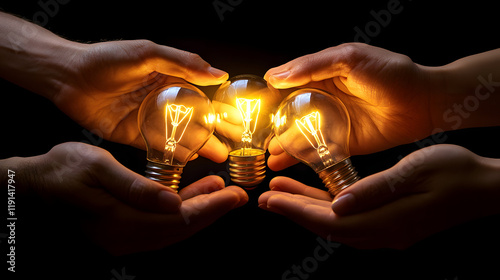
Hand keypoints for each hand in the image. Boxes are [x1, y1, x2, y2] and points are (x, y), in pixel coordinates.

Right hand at [7, 142, 247, 254]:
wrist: (37, 182)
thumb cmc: (64, 168)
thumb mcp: (98, 167)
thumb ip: (136, 187)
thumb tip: (174, 203)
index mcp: (120, 222)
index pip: (178, 220)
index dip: (210, 208)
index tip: (235, 195)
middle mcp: (125, 237)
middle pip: (180, 229)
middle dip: (212, 211)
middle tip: (238, 195)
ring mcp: (124, 237)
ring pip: (173, 228)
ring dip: (199, 210)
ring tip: (221, 190)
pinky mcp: (124, 229)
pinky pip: (161, 224)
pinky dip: (181, 210)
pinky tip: (195, 193)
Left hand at [53, 40, 228, 161]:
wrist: (67, 77)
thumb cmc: (106, 59)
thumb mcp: (147, 54)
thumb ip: (183, 63)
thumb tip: (219, 74)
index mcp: (170, 79)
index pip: (204, 95)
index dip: (222, 107)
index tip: (240, 119)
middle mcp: (164, 101)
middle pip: (197, 118)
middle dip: (218, 130)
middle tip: (236, 143)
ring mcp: (151, 120)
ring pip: (182, 135)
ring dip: (202, 145)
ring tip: (221, 155)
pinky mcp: (135, 136)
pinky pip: (160, 147)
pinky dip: (176, 154)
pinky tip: (192, 158)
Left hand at [258, 144, 499, 248]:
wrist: (484, 186)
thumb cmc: (454, 173)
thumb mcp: (414, 173)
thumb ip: (375, 190)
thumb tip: (337, 206)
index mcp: (388, 222)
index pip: (330, 222)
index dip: (297, 211)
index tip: (271, 200)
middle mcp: (383, 234)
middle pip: (328, 226)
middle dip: (294, 211)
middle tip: (266, 197)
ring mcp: (387, 231)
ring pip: (336, 224)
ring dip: (307, 209)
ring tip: (280, 193)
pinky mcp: (389, 223)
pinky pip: (349, 219)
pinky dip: (327, 207)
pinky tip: (313, 194)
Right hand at [264, 43, 440, 169]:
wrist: (424, 102)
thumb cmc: (391, 73)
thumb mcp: (349, 58)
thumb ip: (313, 65)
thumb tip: (275, 76)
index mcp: (321, 75)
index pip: (286, 86)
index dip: (268, 98)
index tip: (251, 111)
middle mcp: (322, 100)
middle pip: (288, 114)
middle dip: (271, 127)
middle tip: (254, 140)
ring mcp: (332, 123)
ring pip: (299, 135)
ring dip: (282, 145)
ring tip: (266, 157)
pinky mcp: (343, 143)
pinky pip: (317, 151)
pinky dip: (301, 158)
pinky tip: (285, 164)